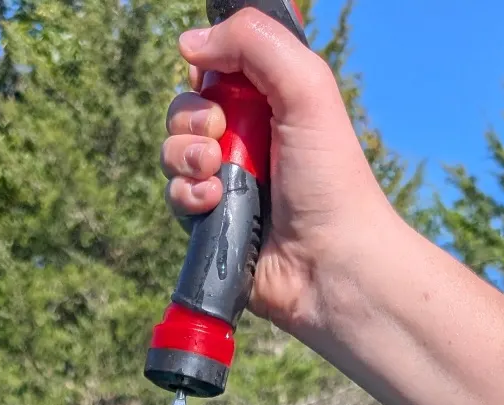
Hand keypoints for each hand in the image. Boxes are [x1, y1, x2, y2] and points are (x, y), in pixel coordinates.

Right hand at [160, 9, 393, 340]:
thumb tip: (189, 42)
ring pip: (174, 153)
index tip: (215, 81)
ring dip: (185, 157)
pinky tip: (213, 205)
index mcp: (271, 101)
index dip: (206, 70)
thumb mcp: (306, 87)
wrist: (328, 263)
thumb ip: (254, 42)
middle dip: (190, 117)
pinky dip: (187, 197)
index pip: (217, 68)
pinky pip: (176, 197)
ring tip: (214, 173)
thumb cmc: (329, 178)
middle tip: (219, 134)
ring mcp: (227, 182)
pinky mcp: (212, 223)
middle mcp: (247, 139)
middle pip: (186, 109)